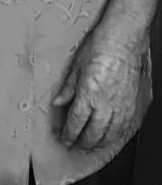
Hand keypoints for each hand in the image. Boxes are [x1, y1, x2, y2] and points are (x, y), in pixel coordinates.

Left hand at [52, 29, 142, 152]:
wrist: (123, 42)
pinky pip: (123, 129)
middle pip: (92, 134)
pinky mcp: (131, 106)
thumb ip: (67, 89)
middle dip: (81, 142)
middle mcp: (105, 105)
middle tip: (73, 146)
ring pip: (109, 135)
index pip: (76, 122)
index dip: (68, 133)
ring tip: (88, 146)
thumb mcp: (75, 67)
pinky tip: (108, 139)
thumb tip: (57, 103)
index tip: (63, 137)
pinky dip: (114, 138)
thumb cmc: (99, 48)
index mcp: (88, 94)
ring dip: (97, 144)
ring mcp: (120, 107)